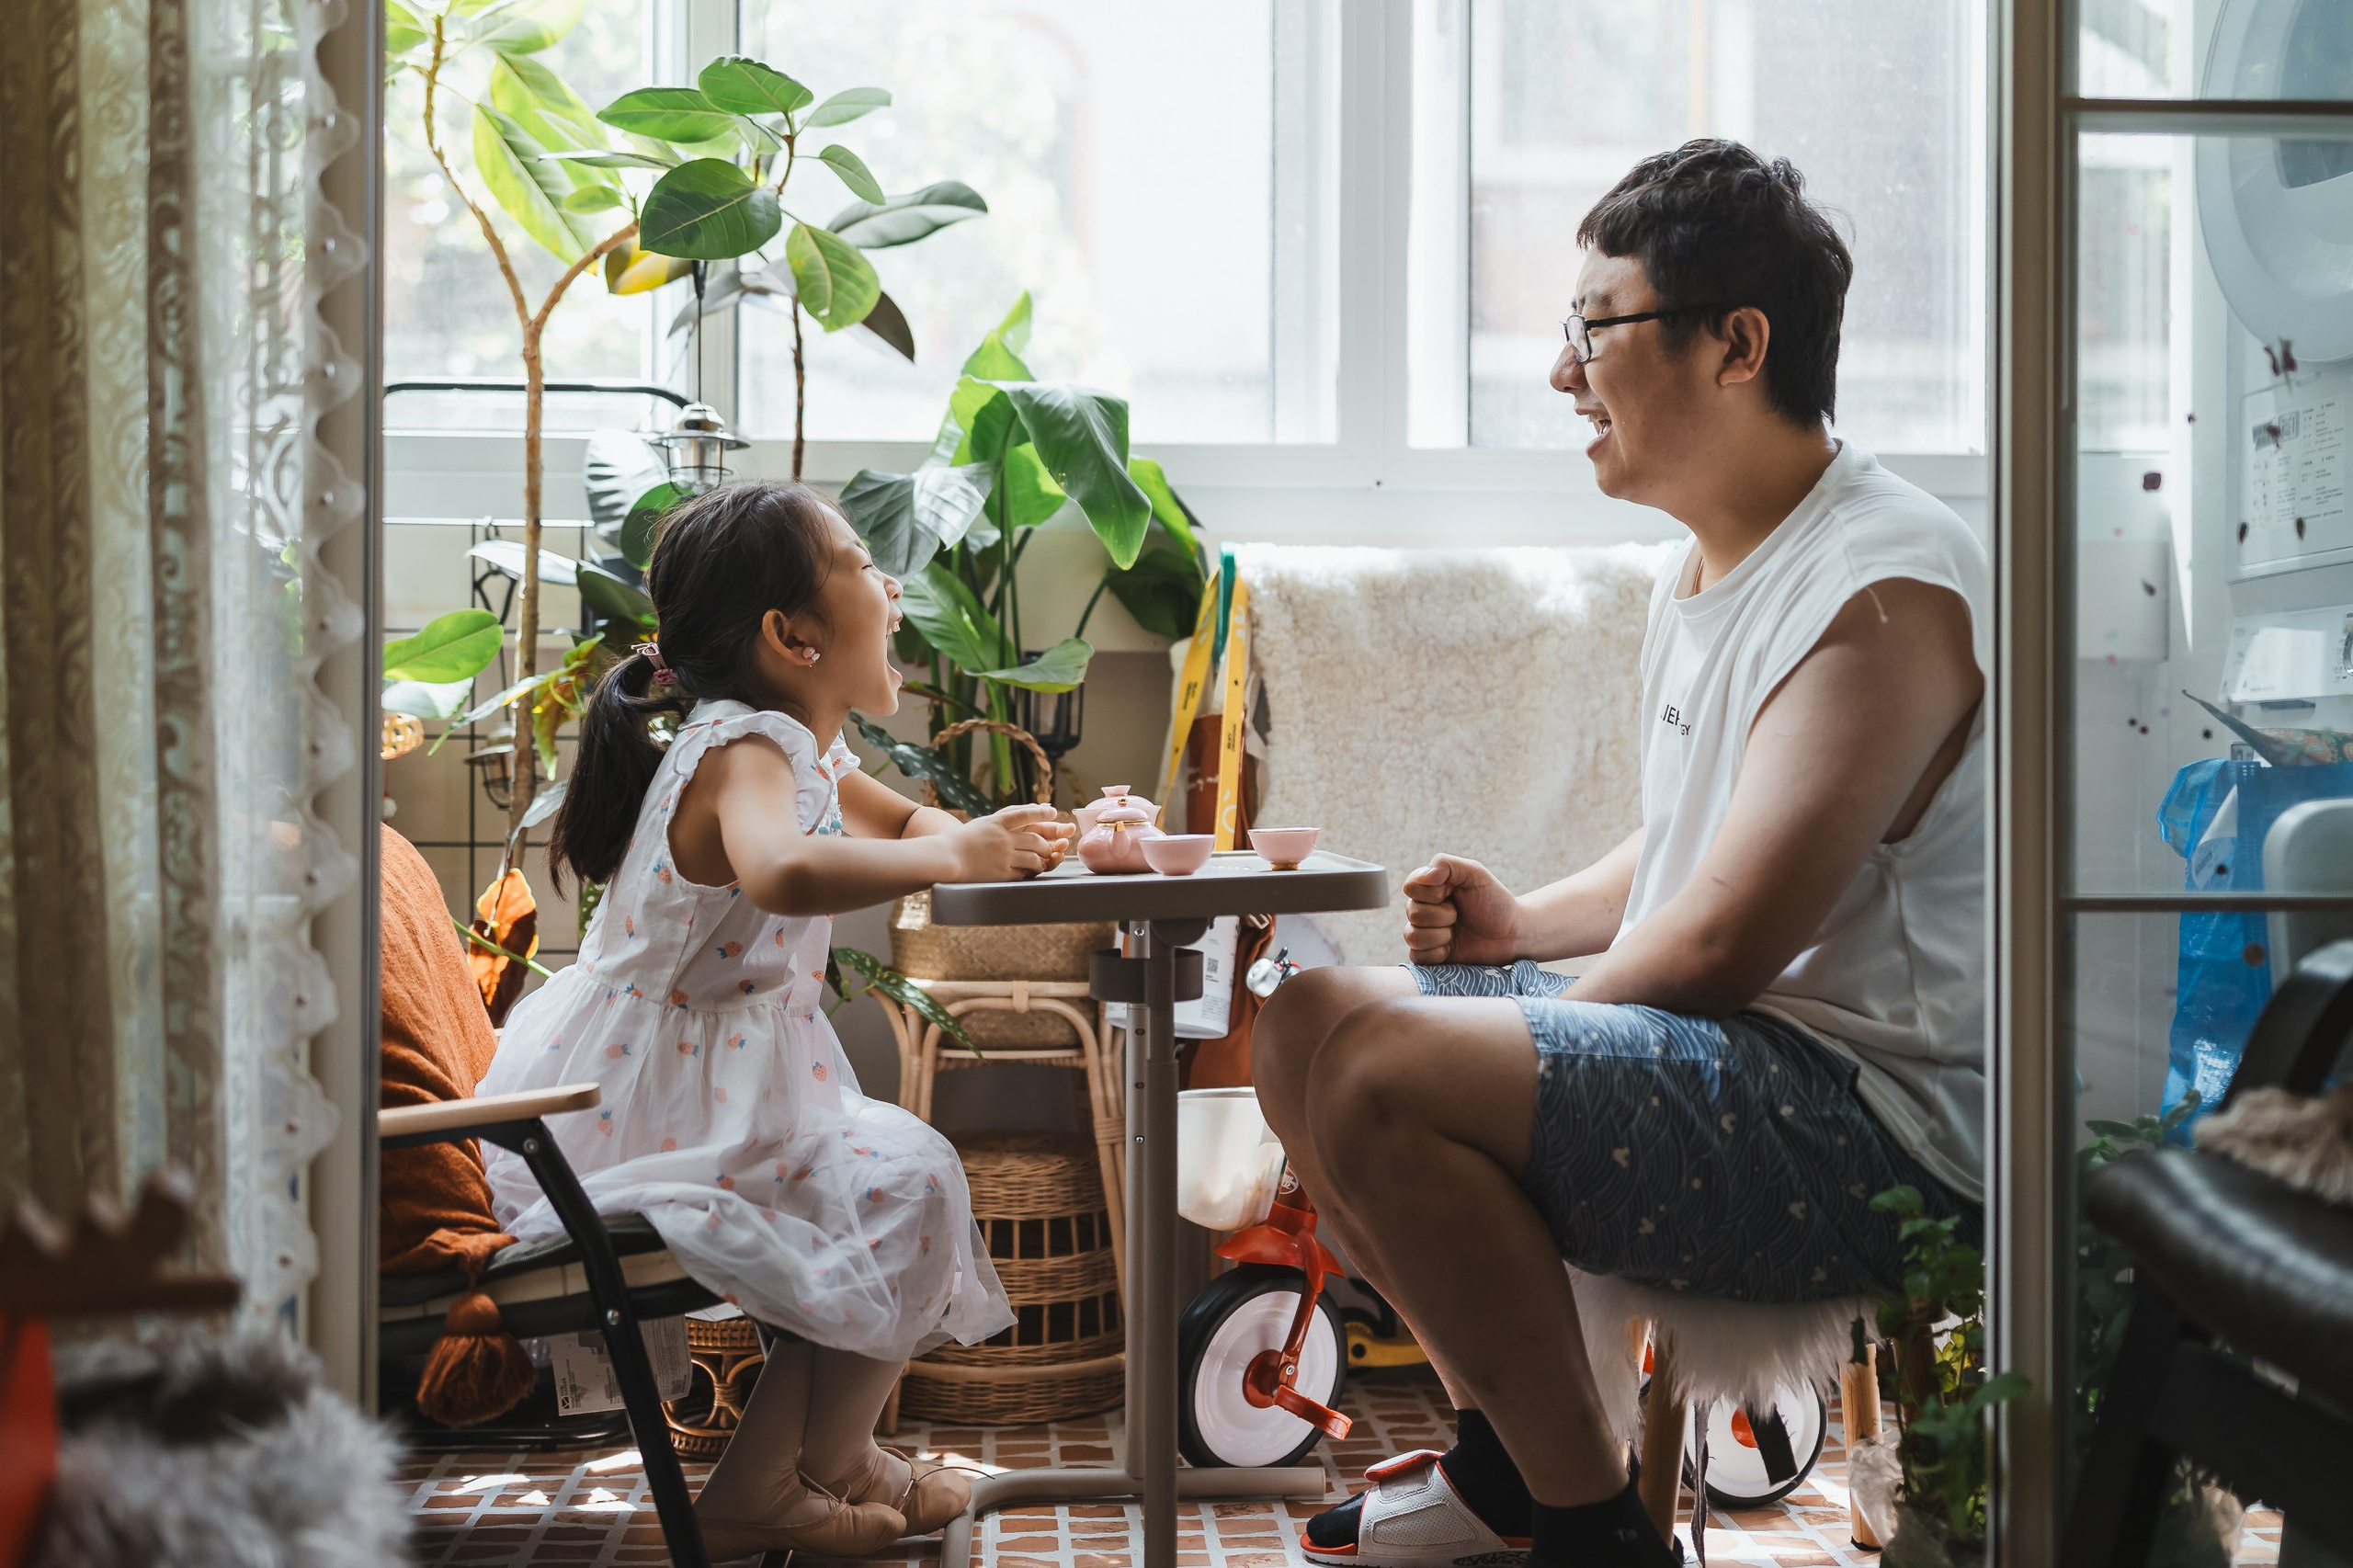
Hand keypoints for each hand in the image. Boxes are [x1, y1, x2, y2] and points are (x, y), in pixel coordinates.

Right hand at [949, 804, 1067, 881]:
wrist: (945, 858)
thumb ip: (1002, 819)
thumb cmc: (960, 840)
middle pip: (1035, 839)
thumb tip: (1024, 814)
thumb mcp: (982, 823)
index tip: (1053, 813)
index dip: (1042, 813)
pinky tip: (1030, 871)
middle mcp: (1003, 838)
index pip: (1026, 814)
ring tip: (1041, 860)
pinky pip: (1025, 872)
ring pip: (1034, 857)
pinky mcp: (1002, 873)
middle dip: (1046, 843)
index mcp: (997, 822)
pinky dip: (1031, 871)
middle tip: (1050, 845)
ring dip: (1041, 859)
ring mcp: (1004, 856)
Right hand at [1401, 855, 1520, 965]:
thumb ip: (1447, 864)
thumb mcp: (1475, 874)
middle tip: (1460, 916)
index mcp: (1430, 887)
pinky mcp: (1429, 956)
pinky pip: (1417, 956)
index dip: (1433, 893)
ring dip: (1440, 936)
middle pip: (1413, 913)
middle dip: (1443, 915)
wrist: (1511, 935)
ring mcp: (1425, 933)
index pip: (1411, 887)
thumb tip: (1422, 876)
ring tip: (1456, 933)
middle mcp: (1423, 909)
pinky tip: (1451, 948)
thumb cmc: (1495, 902)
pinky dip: (1437, 953)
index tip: (1453, 893)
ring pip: (1412, 936)